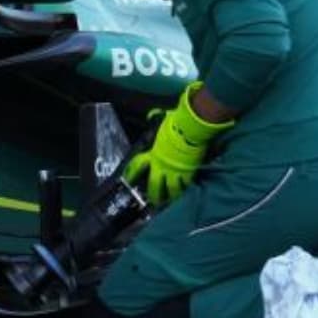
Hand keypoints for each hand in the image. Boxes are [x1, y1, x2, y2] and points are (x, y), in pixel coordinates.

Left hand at [128, 82, 234, 207]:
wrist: (190, 129)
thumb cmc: (175, 124)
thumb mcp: (162, 123)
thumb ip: (155, 121)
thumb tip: (151, 114)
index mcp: (153, 154)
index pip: (138, 165)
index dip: (131, 173)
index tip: (127, 179)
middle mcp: (162, 166)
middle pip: (154, 184)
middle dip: (153, 194)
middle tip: (153, 201)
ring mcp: (176, 172)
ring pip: (172, 190)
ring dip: (170, 197)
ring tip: (170, 203)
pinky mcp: (189, 174)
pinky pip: (186, 186)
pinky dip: (186, 190)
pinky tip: (186, 194)